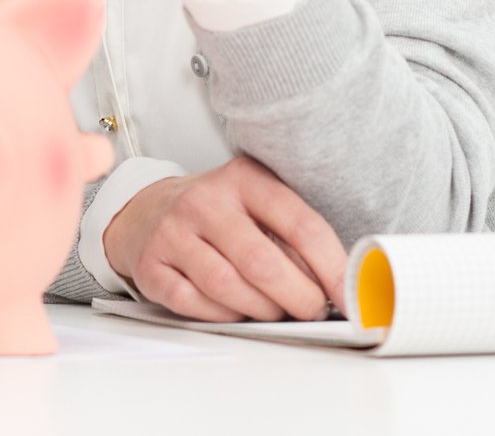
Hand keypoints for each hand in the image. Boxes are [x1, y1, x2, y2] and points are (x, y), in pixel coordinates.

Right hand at [102, 157, 347, 321]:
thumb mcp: (256, 204)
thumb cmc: (217, 214)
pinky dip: (222, 315)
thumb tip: (335, 285)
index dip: (332, 267)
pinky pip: (194, 304)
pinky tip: (233, 308)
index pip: (300, 224)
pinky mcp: (151, 266)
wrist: (145, 211)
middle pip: (262, 263)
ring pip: (228, 287)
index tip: (349, 295)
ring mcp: (173, 233)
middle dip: (299, 298)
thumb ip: (292, 235)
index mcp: (244, 179)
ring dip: (262, 310)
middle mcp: (205, 201)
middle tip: (313, 311)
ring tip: (273, 310)